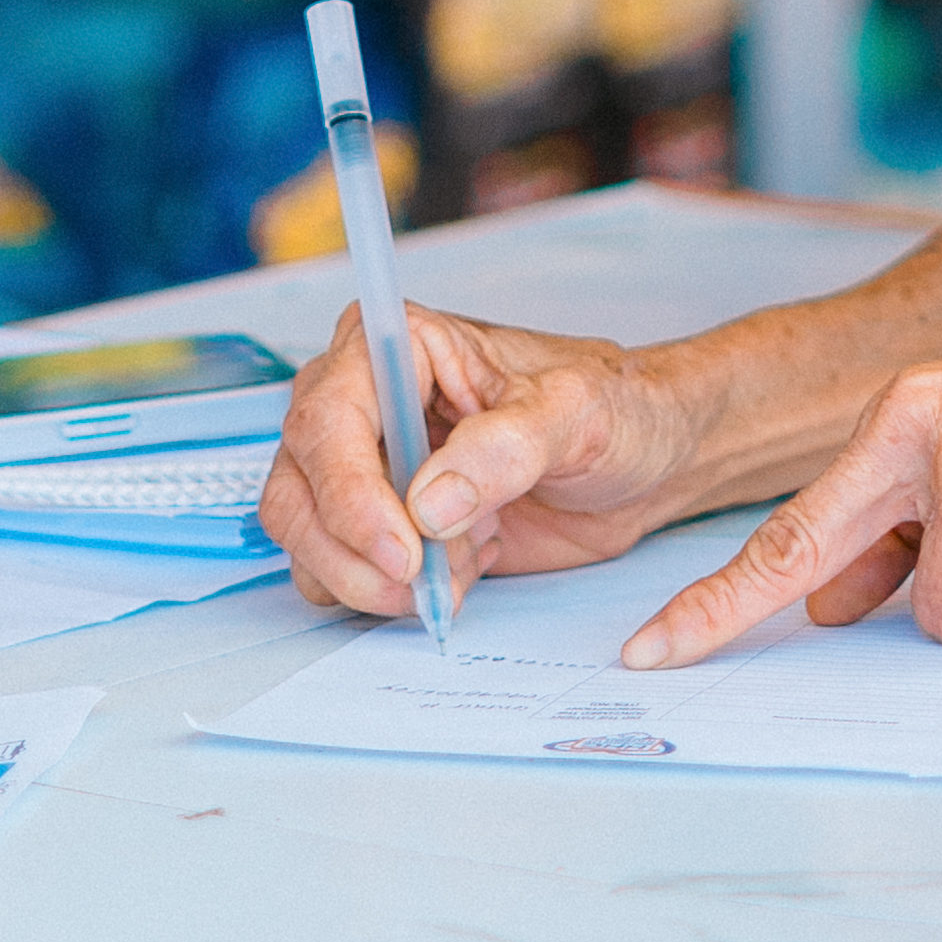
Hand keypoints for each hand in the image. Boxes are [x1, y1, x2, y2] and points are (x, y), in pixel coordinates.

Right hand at [258, 304, 708, 620]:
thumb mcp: (576, 414)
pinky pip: (343, 574)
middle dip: (350, 552)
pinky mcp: (384, 525)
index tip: (402, 550)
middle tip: (419, 585)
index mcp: (398, 347)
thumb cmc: (616, 410)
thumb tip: (429, 503)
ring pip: (307, 540)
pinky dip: (391, 594)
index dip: (348, 493)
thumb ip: (505, 449)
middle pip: (298, 488)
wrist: (644, 459)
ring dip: (370, 580)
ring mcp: (366, 470)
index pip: (328, 419)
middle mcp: (365, 404)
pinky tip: (461, 571)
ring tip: (461, 568)